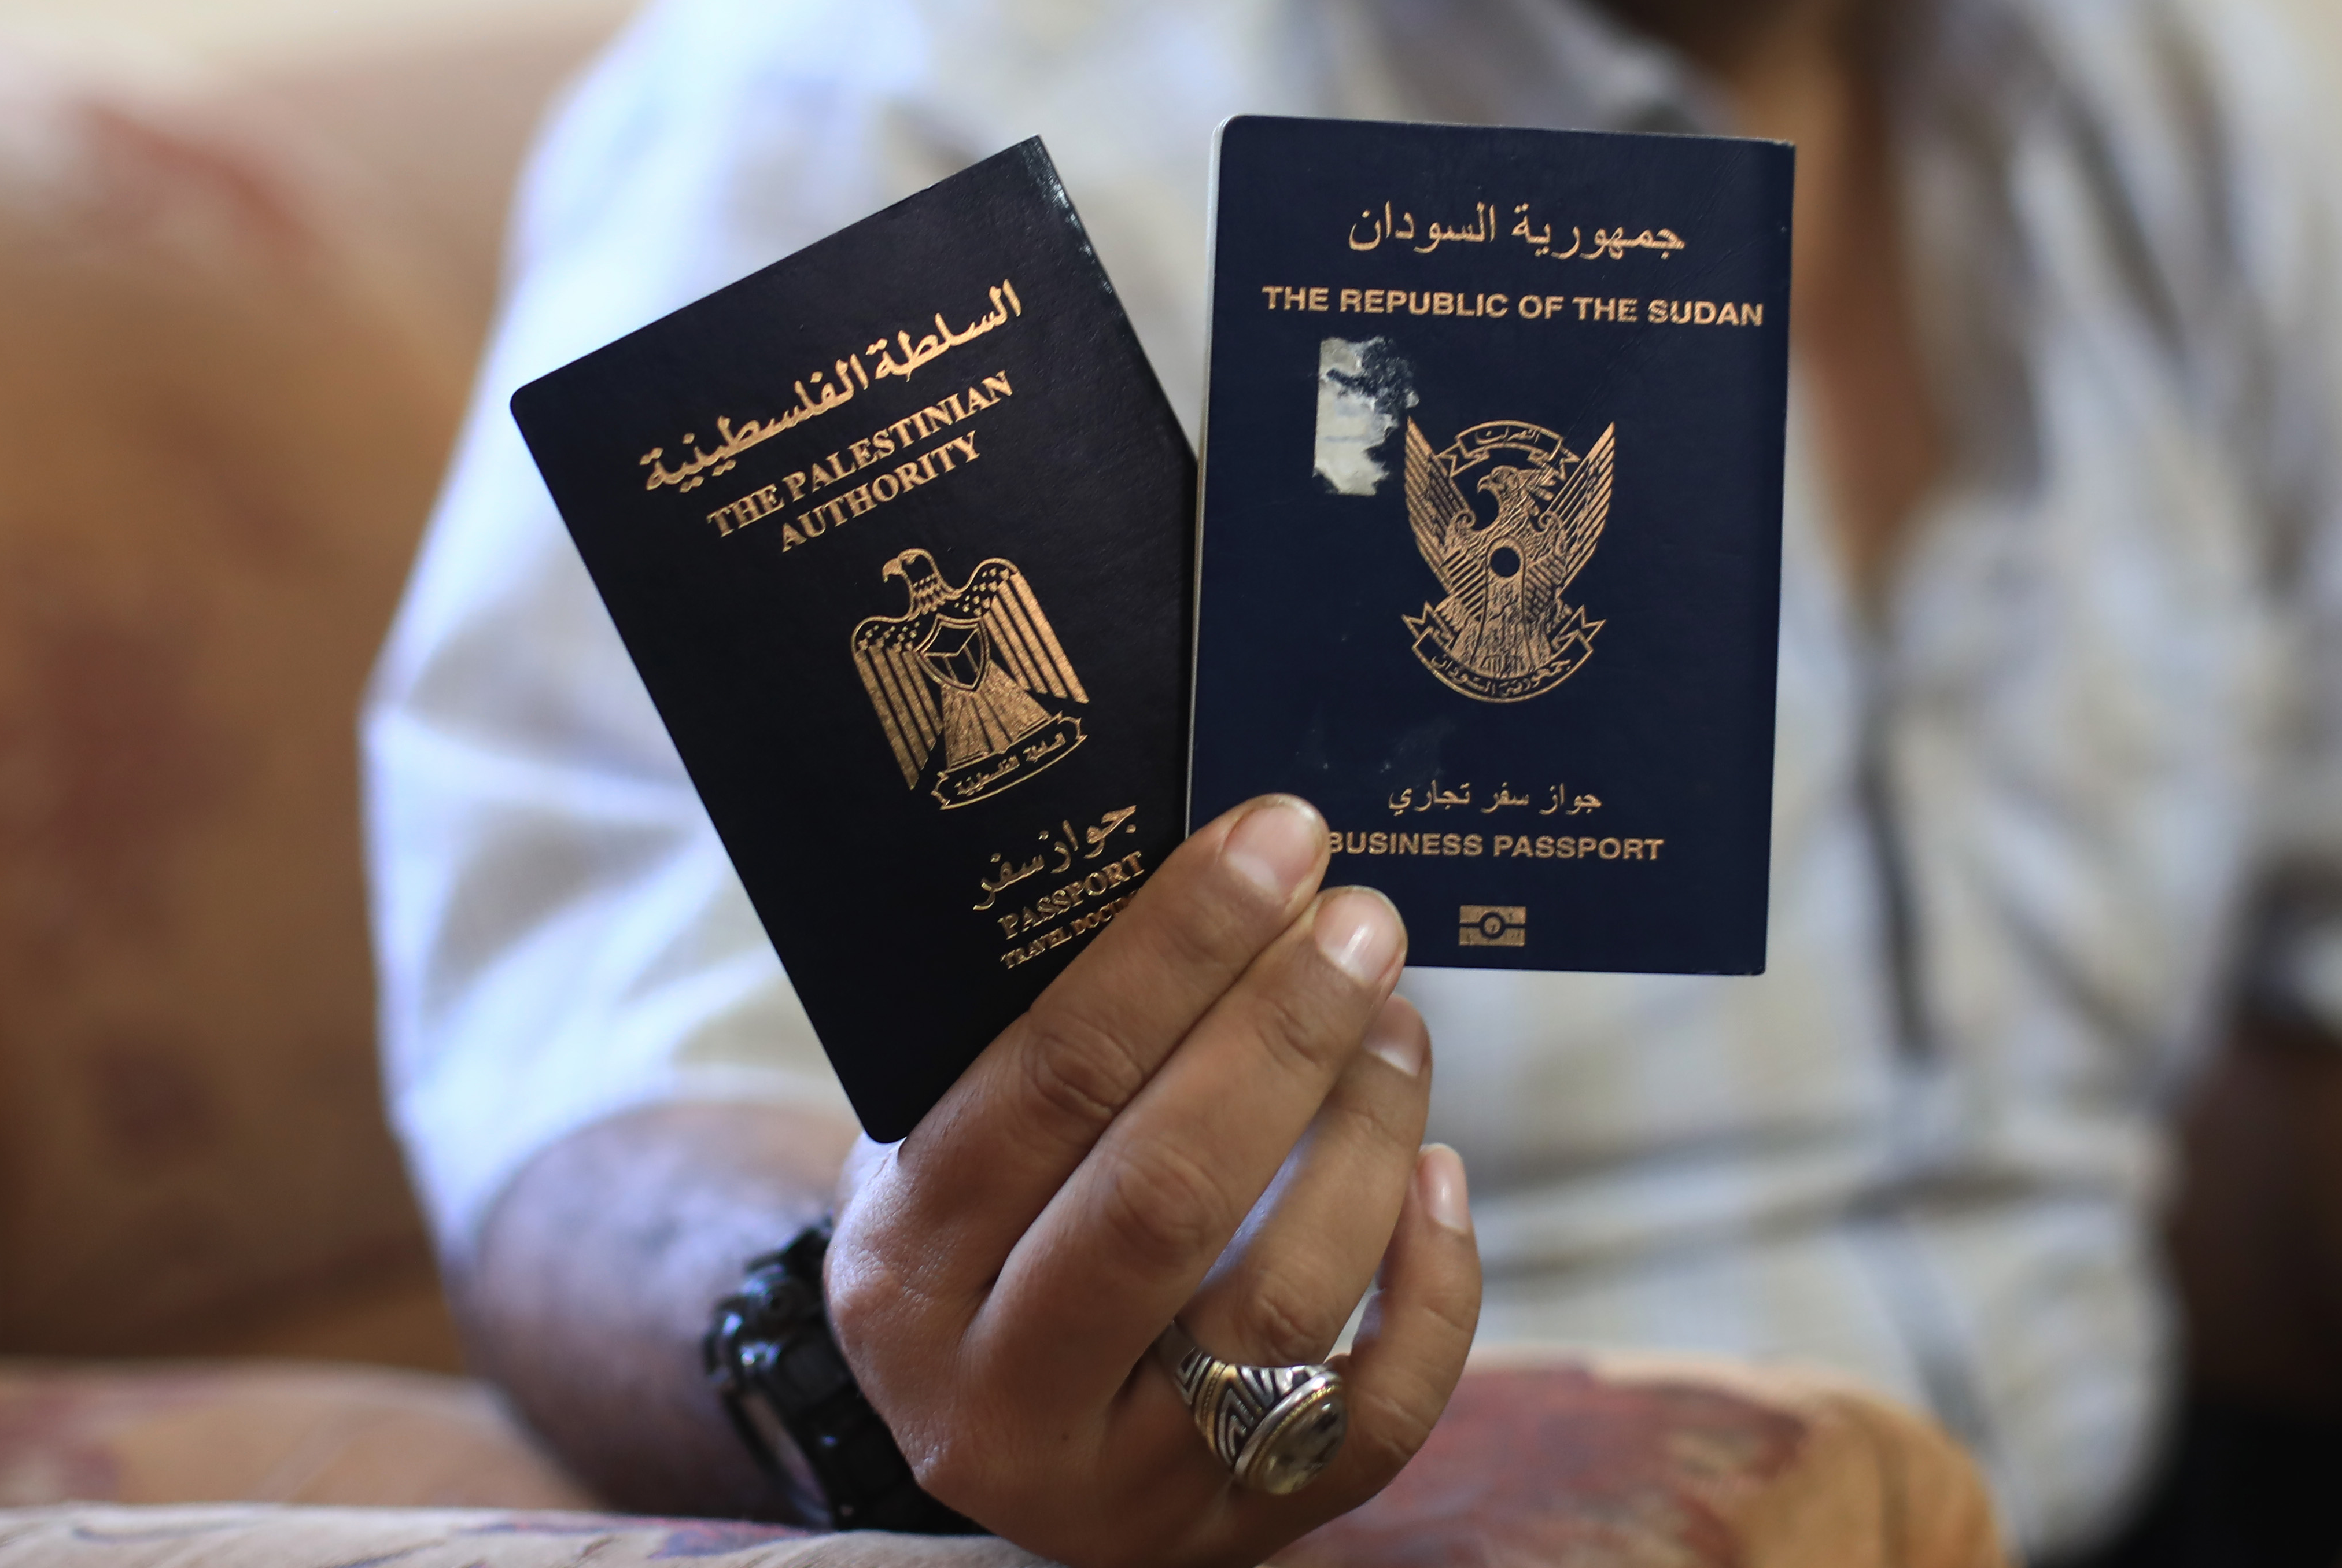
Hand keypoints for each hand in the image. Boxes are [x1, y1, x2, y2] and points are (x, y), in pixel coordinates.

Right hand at [823, 794, 1479, 1564]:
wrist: (988, 1430)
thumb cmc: (990, 1228)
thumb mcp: (952, 1141)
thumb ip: (1048, 1037)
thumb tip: (1227, 871)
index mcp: (901, 1273)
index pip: (1052, 1082)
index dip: (1176, 949)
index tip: (1275, 842)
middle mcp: (995, 1404)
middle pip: (1167, 1198)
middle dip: (1283, 1033)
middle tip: (1362, 919)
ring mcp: (1122, 1491)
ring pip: (1279, 1306)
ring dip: (1365, 1137)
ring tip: (1400, 1025)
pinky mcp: (1239, 1537)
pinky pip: (1374, 1417)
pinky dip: (1431, 1285)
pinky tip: (1440, 1175)